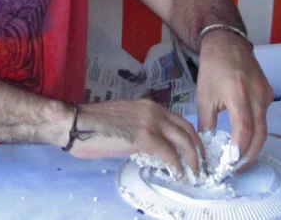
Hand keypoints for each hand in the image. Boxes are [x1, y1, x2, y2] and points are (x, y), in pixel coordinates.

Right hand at [68, 99, 204, 177]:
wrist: (79, 123)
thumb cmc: (94, 124)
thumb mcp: (124, 119)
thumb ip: (140, 127)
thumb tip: (148, 145)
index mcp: (149, 106)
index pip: (178, 120)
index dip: (190, 136)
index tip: (193, 150)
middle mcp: (154, 111)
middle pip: (187, 129)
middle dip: (198, 147)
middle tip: (201, 163)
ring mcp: (151, 123)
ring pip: (183, 141)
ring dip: (193, 158)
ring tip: (195, 172)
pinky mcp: (145, 138)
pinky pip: (169, 154)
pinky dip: (177, 166)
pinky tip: (178, 174)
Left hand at [196, 31, 272, 171]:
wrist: (227, 43)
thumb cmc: (213, 68)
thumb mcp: (204, 96)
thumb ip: (206, 123)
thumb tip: (207, 146)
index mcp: (238, 94)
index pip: (245, 130)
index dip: (239, 150)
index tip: (229, 164)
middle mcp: (257, 95)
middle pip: (260, 134)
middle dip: (250, 155)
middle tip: (236, 168)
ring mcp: (265, 94)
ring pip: (264, 127)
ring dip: (254, 145)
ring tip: (239, 158)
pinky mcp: (267, 93)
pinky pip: (264, 117)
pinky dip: (256, 131)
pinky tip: (245, 138)